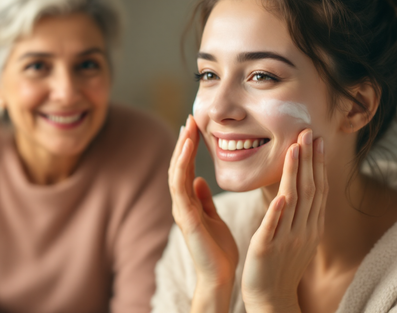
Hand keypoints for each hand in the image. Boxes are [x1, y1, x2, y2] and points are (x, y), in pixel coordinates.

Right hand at [169, 115, 237, 311]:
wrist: (220, 276)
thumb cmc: (217, 249)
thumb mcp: (212, 217)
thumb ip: (204, 199)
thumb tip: (200, 179)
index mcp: (190, 202)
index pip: (186, 168)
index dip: (188, 148)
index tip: (195, 126)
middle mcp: (182, 203)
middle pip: (179, 166)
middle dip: (184, 142)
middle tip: (190, 118)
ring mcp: (181, 210)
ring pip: (176, 172)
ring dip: (181, 149)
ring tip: (187, 127)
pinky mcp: (185, 218)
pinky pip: (180, 187)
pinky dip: (182, 165)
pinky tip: (188, 148)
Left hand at [241, 129, 327, 312]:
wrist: (271, 296)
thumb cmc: (281, 263)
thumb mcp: (296, 234)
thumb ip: (298, 211)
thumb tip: (298, 189)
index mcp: (310, 225)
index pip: (316, 188)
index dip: (317, 163)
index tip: (316, 140)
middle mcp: (303, 229)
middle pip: (309, 189)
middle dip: (308, 160)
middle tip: (307, 133)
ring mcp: (286, 238)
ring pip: (293, 202)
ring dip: (294, 175)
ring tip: (293, 150)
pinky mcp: (267, 248)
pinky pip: (273, 227)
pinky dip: (277, 212)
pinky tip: (281, 196)